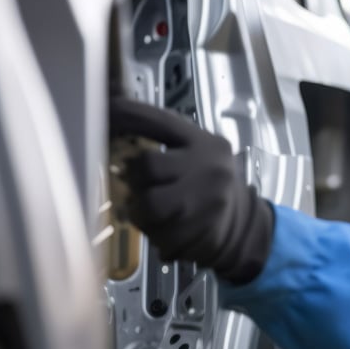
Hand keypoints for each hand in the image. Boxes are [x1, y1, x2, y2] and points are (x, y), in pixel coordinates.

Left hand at [108, 97, 274, 284]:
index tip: (104, 110)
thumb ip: (164, 145)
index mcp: (203, 142)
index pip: (158, 120)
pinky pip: (160, 235)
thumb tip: (113, 131)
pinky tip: (171, 234)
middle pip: (147, 165)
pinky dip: (158, 238)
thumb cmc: (209, 189)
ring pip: (149, 204)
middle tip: (144, 189)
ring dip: (143, 214)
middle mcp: (208, 165)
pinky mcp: (203, 230)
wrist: (245, 227)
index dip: (126, 114)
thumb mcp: (196, 156)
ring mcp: (207, 199)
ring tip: (155, 216)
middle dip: (138, 181)